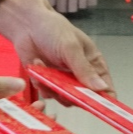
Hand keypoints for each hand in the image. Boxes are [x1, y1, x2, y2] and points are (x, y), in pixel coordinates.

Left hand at [0, 0, 114, 95]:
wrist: (26, 24)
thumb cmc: (53, 29)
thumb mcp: (71, 48)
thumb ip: (84, 70)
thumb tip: (101, 88)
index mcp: (93, 63)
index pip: (106, 88)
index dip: (105, 101)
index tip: (100, 109)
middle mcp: (80, 74)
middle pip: (84, 98)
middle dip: (73, 95)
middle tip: (63, 86)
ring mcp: (63, 80)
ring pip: (65, 99)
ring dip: (54, 88)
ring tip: (46, 69)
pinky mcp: (47, 82)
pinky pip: (47, 94)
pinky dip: (41, 83)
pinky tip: (37, 64)